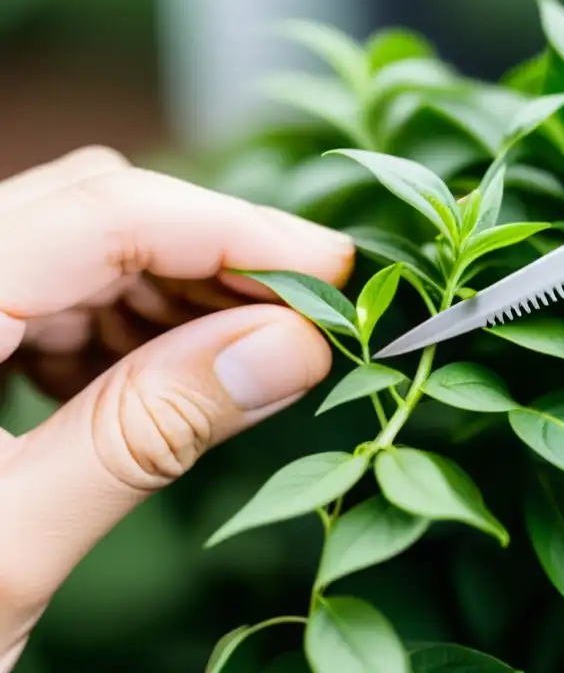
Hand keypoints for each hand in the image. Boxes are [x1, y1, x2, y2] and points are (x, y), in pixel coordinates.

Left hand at [0, 147, 354, 670]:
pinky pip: (47, 293)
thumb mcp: (5, 549)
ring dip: (176, 294)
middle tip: (306, 322)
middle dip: (216, 258)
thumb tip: (285, 349)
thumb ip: (148, 432)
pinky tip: (156, 380)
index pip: (107, 211)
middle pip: (95, 210)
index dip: (238, 232)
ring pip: (77, 245)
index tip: (335, 273)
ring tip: (244, 360)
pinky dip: (123, 325)